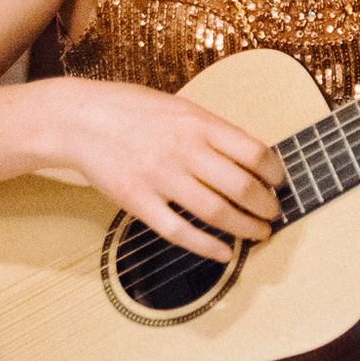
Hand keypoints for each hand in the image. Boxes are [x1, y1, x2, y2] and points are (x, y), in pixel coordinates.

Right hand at [43, 78, 285, 261]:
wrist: (80, 118)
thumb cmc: (132, 110)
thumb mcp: (180, 107)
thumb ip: (212, 130)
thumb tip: (251, 156)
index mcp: (198, 123)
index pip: (253, 152)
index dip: (274, 172)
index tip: (279, 182)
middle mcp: (183, 149)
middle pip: (241, 186)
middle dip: (266, 206)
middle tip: (274, 213)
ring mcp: (160, 177)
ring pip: (216, 212)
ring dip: (245, 227)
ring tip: (259, 233)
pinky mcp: (137, 200)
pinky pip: (179, 231)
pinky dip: (206, 246)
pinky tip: (224, 253)